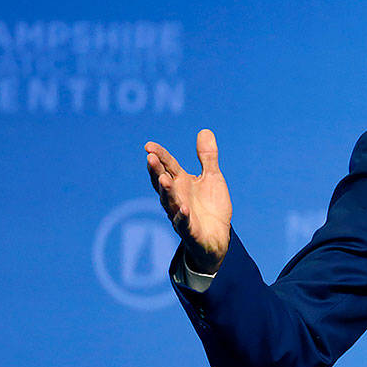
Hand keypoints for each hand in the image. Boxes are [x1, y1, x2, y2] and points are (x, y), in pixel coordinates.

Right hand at [144, 129, 232, 273]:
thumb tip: (205, 131)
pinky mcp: (189, 230)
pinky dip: (183, 216)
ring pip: (170, 202)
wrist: (218, 236)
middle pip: (163, 182)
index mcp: (180, 183)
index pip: (168, 166)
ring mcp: (180, 213)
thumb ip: (207, 157)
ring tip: (164, 179)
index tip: (149, 145)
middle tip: (150, 158)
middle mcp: (176, 197)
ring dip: (166, 191)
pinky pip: (184, 223)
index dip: (159, 156)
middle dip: (156, 171)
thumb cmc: (210, 206)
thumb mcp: (212, 177)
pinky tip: (184, 209)